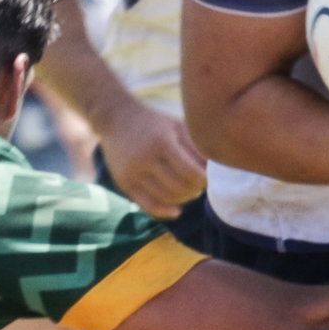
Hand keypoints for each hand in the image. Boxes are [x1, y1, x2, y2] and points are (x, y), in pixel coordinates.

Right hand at [97, 98, 206, 219]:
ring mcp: (132, 173)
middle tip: (199, 186)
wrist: (115, 117)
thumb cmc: (153, 122)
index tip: (207, 178)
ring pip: (165, 198)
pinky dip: (165, 211)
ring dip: (182, 199)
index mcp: (161, 142)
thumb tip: (214, 171)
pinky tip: (176, 211)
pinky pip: (147, 205)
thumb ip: (195, 147)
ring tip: (188, 191)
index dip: (203, 180)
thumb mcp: (176, 126)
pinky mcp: (123, 183)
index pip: (190, 172)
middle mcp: (145, 159)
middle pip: (179, 188)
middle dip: (194, 190)